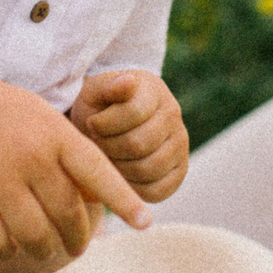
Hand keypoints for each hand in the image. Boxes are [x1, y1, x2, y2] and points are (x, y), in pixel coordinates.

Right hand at [0, 68, 145, 260]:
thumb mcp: (39, 117)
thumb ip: (69, 152)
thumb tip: (99, 199)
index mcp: (54, 133)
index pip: (100, 174)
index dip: (124, 201)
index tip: (145, 224)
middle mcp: (31, 157)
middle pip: (68, 217)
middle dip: (78, 239)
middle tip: (80, 248)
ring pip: (36, 238)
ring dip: (44, 250)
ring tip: (46, 248)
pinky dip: (7, 249)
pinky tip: (8, 242)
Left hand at [68, 70, 187, 201]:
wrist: (113, 122)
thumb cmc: (101, 106)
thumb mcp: (95, 92)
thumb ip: (109, 87)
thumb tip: (129, 82)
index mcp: (154, 91)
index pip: (132, 113)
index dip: (103, 124)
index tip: (91, 123)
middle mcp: (173, 116)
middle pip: (137, 144)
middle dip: (108, 148)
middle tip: (98, 143)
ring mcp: (180, 144)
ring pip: (146, 169)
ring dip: (118, 169)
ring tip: (108, 156)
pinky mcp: (179, 170)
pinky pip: (156, 190)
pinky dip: (133, 187)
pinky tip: (121, 173)